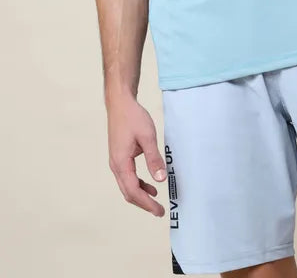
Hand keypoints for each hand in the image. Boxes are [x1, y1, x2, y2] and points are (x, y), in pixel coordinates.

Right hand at [107, 95, 166, 215]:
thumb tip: (160, 179)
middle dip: (143, 203)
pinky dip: (139, 183)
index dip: (146, 203)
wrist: (120, 103)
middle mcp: (116, 165)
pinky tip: (150, 184)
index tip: (159, 211)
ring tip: (156, 201)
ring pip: (127, 185)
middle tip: (159, 211)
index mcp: (121, 163)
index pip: (133, 191)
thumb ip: (153, 159)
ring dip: (141, 194)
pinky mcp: (120, 156)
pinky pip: (128, 176)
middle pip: (128, 192)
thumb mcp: (147, 137)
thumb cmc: (133, 118)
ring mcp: (117, 161)